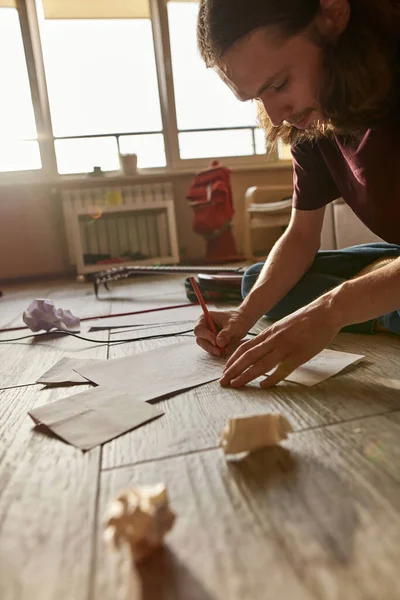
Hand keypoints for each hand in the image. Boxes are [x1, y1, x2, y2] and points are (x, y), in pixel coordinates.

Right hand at [194, 309, 251, 356]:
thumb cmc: (238, 319)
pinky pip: (212, 350)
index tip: (215, 342)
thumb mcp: (233, 325)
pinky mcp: (212, 342)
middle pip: (200, 340)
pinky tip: (226, 349)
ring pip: (205, 346)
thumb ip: (226, 333)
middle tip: (219, 351)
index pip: (199, 329)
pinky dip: (218, 351)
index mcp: (205, 318)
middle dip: (209, 346)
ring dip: (214, 350)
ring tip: (224, 350)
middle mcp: (204, 327)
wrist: (244, 321)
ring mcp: (208, 335)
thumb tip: (219, 343)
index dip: (206, 336)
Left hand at [219, 298, 342, 387]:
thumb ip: (272, 337)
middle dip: (233, 370)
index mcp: (269, 333)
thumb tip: (262, 348)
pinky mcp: (299, 355)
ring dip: (245, 375)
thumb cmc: (306, 319)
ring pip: (261, 364)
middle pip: (248, 356)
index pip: (245, 347)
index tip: (225, 370)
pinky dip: (271, 379)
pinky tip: (263, 386)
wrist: (325, 312)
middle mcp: (274, 339)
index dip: (233, 359)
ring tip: (235, 385)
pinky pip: (282, 369)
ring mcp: (286, 347)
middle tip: (223, 381)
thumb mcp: (283, 326)